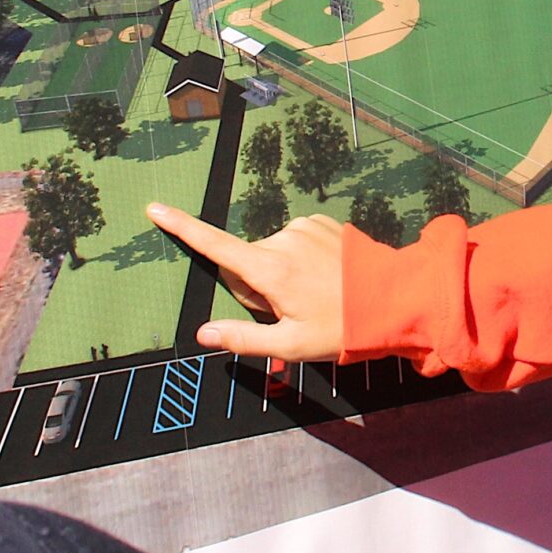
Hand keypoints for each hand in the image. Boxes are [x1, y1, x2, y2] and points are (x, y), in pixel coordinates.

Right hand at [145, 205, 346, 360]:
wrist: (396, 300)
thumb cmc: (341, 328)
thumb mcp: (291, 344)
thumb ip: (244, 339)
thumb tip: (203, 334)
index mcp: (270, 269)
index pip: (214, 245)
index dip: (182, 227)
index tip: (155, 208)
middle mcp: (283, 240)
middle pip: (245, 261)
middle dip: (256, 286)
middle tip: (291, 310)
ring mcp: (304, 227)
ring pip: (271, 253)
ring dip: (281, 273)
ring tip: (314, 295)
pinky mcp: (321, 223)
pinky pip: (295, 241)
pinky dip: (301, 259)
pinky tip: (324, 277)